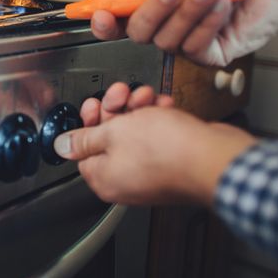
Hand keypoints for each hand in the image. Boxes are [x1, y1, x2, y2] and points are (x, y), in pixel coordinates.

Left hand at [56, 88, 255, 205]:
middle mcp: (125, 181)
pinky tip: (164, 107)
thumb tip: (62, 146)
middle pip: (109, 139)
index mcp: (104, 178)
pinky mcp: (171, 165)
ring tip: (147, 97)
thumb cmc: (168, 151)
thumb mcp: (115, 134)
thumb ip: (86, 138)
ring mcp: (150, 175)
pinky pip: (158, 139)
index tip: (94, 105)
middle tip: (121, 95)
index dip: (88, 123)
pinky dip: (159, 120)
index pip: (83, 150)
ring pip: (135, 136)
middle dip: (116, 110)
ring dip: (139, 111)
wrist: (215, 158)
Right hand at [91, 0, 277, 65]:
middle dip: (152, 11)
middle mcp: (163, 24)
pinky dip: (208, 23)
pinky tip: (223, 6)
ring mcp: (184, 41)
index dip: (103, 22)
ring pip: (166, 40)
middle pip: (137, 33)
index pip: (116, 20)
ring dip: (189, 11)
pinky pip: (193, 47)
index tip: (101, 15)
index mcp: (149, 1)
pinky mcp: (207, 54)